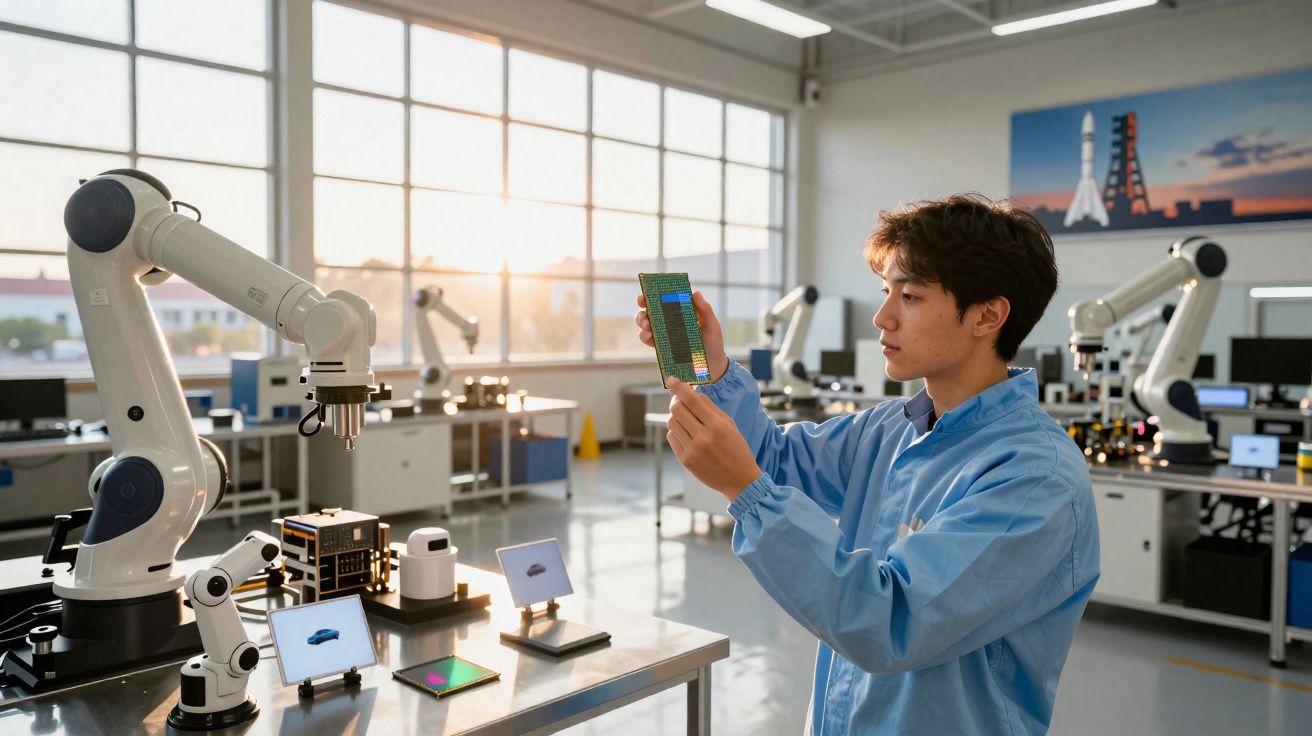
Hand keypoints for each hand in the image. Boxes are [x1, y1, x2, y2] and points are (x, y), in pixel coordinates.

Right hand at [634, 291, 728, 381]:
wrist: (712, 366)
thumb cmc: (713, 343)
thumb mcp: (712, 325)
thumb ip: (705, 310)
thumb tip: (695, 293)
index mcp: (680, 311)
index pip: (663, 299)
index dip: (651, 295)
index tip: (645, 296)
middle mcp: (669, 321)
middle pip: (650, 310)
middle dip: (642, 310)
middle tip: (645, 314)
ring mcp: (664, 334)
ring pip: (645, 324)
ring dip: (642, 322)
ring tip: (647, 327)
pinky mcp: (661, 347)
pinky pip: (648, 340)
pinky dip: (645, 337)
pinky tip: (649, 338)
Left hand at [664, 377, 761, 499]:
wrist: (740, 479)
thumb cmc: (736, 448)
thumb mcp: (729, 424)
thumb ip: (710, 407)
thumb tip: (691, 391)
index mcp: (717, 426)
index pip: (692, 400)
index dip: (679, 387)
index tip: (671, 379)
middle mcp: (703, 438)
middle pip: (677, 410)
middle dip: (676, 401)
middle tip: (680, 401)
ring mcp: (692, 450)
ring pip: (672, 423)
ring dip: (676, 417)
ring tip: (687, 420)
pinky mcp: (685, 460)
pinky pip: (672, 437)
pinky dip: (677, 431)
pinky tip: (687, 434)